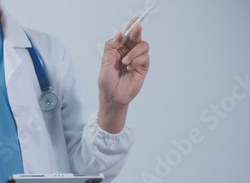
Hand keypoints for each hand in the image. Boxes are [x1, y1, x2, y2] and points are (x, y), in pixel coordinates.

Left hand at [98, 17, 149, 132]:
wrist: (112, 97)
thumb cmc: (106, 81)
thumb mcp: (105, 62)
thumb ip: (111, 47)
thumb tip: (118, 34)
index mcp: (118, 49)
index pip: (126, 35)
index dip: (131, 26)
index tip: (134, 20)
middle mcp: (128, 52)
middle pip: (137, 37)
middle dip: (137, 31)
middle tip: (136, 28)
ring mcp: (136, 59)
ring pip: (143, 45)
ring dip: (134, 52)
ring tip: (125, 63)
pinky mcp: (142, 67)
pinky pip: (145, 57)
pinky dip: (137, 61)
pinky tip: (130, 68)